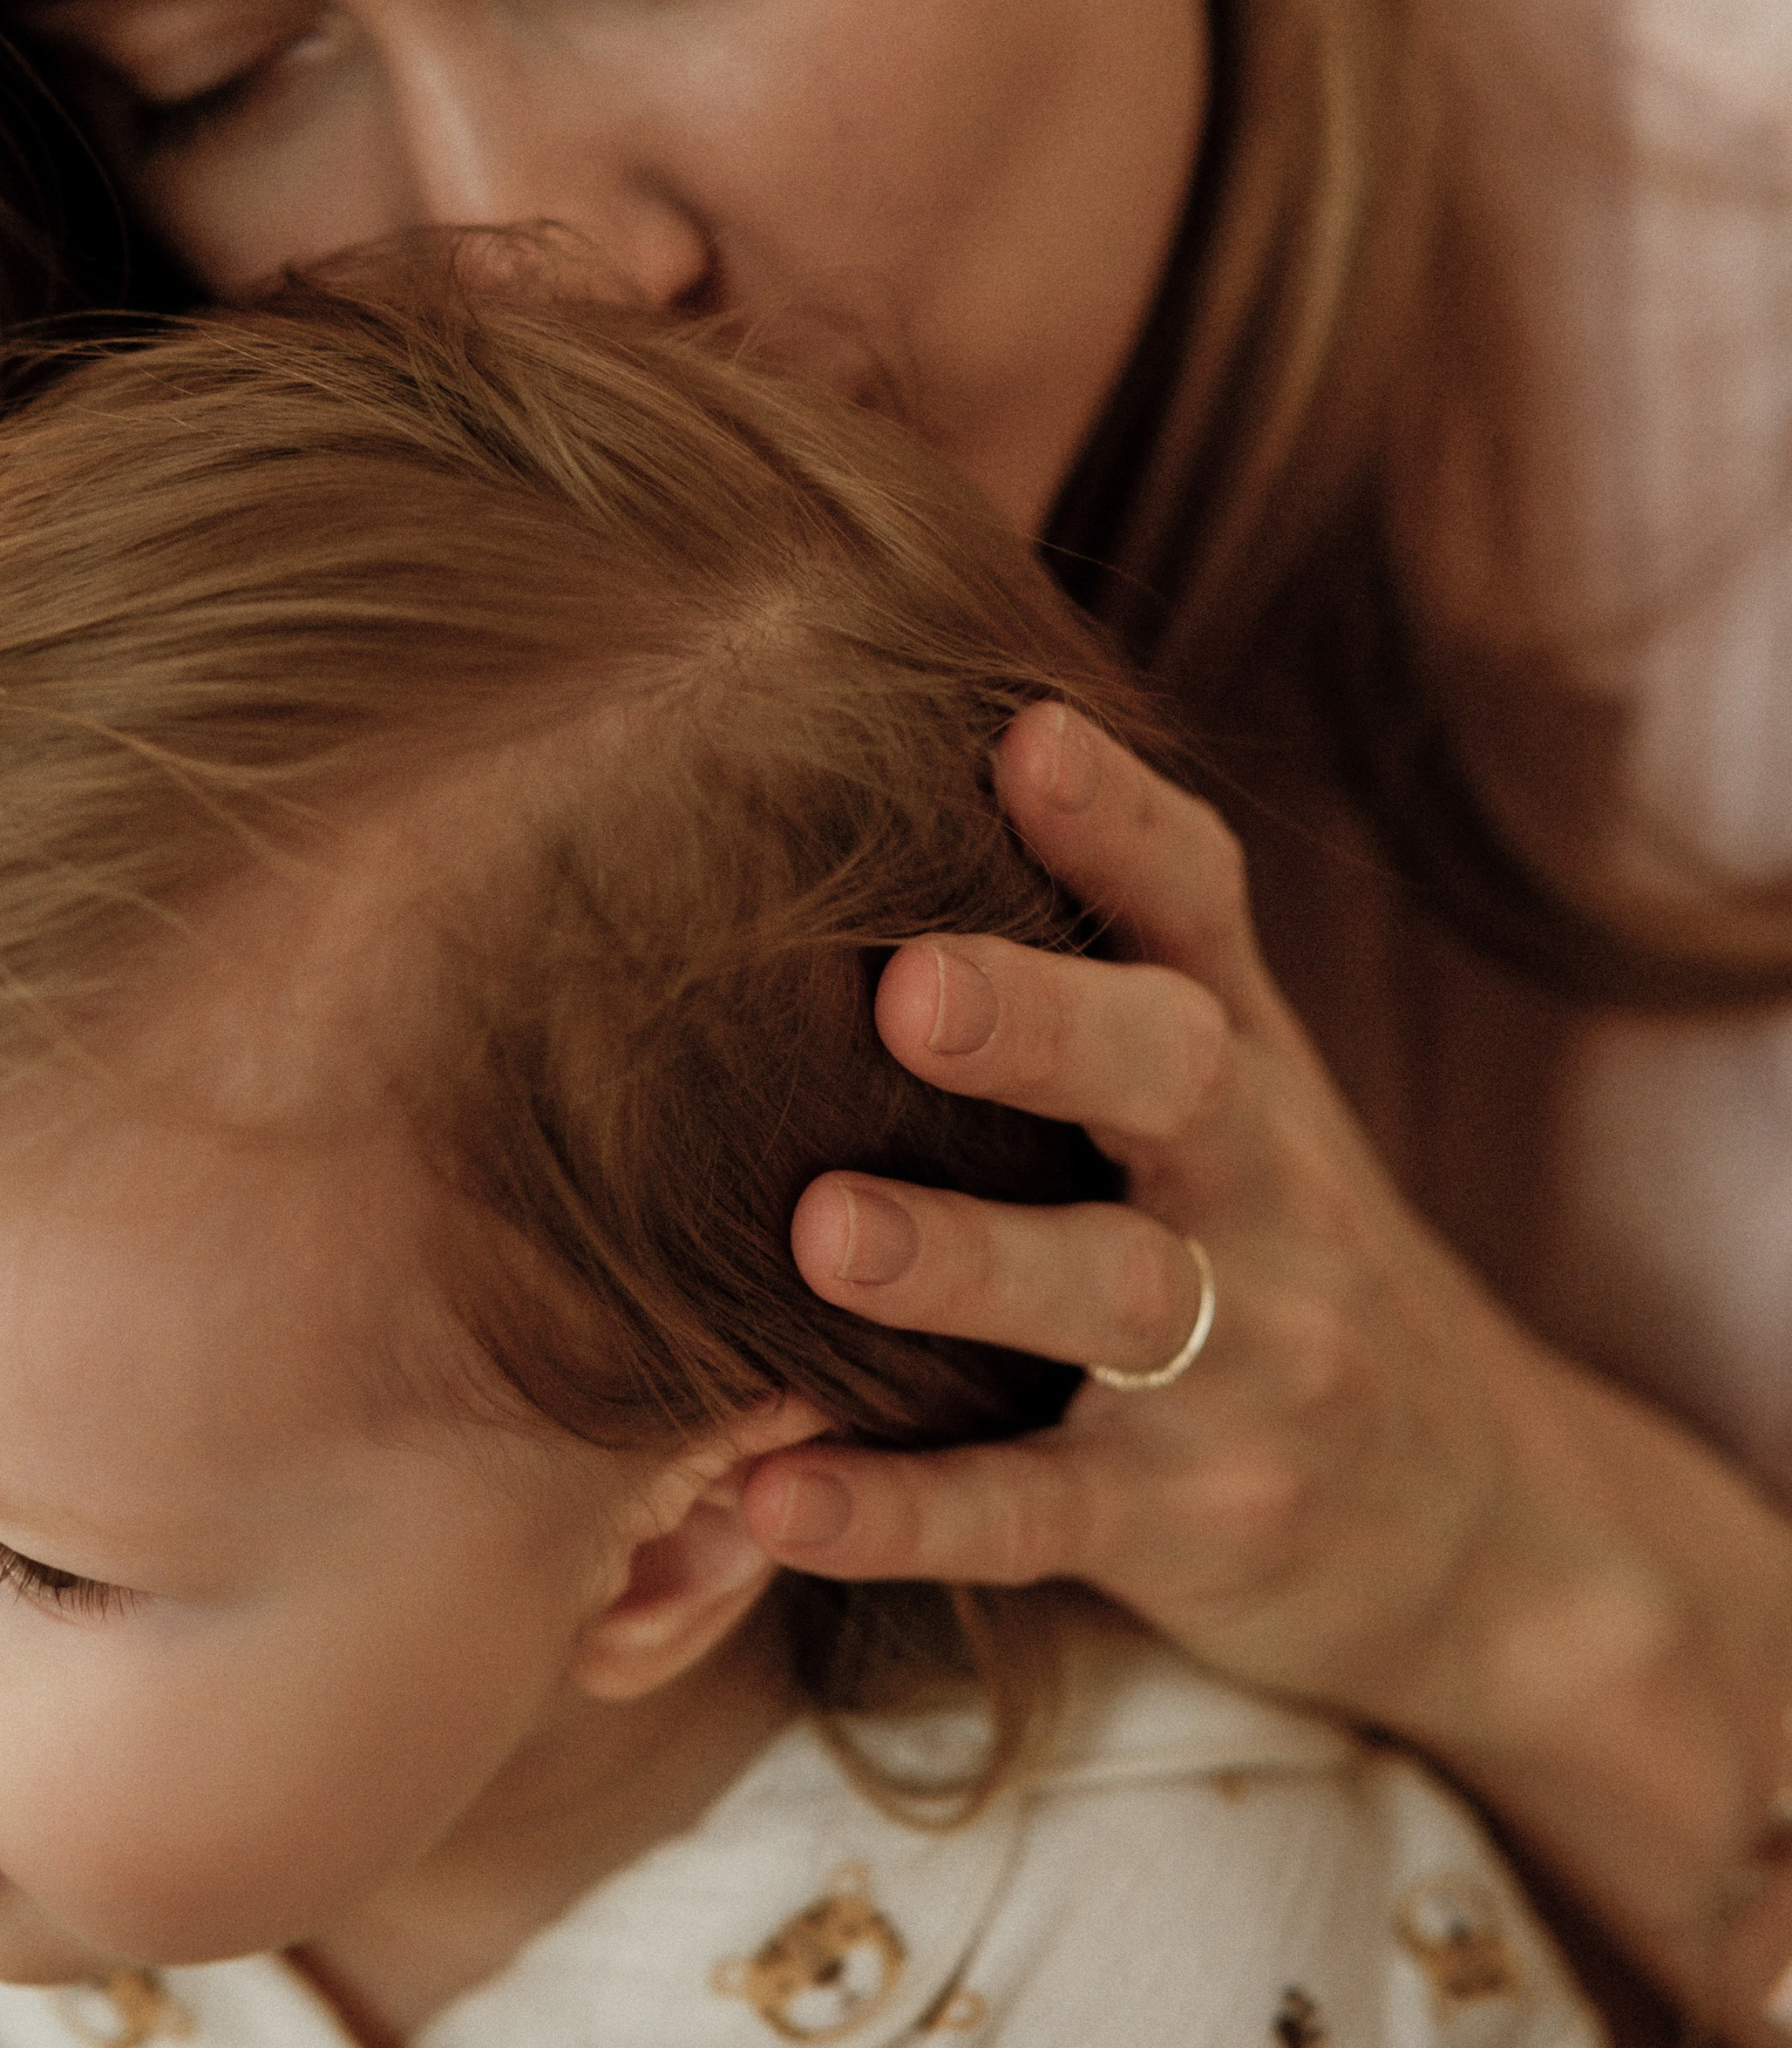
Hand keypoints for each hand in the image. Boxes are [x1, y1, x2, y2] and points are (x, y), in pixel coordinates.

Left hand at [743, 701, 1525, 1714]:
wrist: (1488, 1529)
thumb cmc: (1278, 1247)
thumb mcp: (1237, 1089)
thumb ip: (1106, 951)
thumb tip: (926, 750)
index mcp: (1251, 1061)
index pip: (1197, 907)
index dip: (1116, 819)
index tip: (1020, 735)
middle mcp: (1266, 1190)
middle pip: (1178, 1076)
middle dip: (1048, 1024)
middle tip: (908, 984)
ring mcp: (1245, 1364)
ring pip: (1113, 1296)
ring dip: (963, 1261)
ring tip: (820, 1229)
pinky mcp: (1193, 1524)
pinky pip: (1036, 1515)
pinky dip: (905, 1506)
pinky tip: (776, 1489)